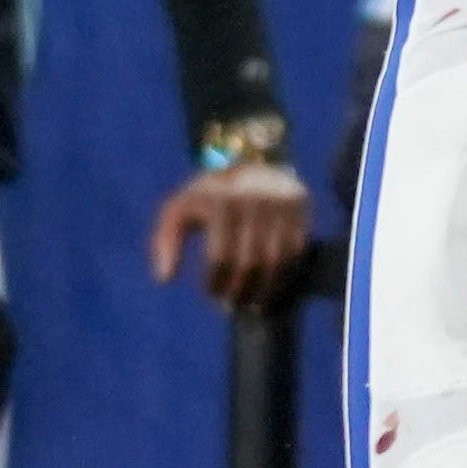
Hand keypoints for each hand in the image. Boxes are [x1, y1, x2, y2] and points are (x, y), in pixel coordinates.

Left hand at [149, 155, 316, 307]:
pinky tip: (271, 286)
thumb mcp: (180, 208)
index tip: (212, 293)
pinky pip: (296, 252)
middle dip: (240, 291)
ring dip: (264, 290)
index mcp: (220, 201)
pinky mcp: (301, 207)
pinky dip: (285, 275)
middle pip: (250, 262)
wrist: (250, 163)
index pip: (220, 256)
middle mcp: (254, 200)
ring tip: (252, 302)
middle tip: (231, 304)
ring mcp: (281, 203)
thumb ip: (165, 240)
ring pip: (276, 261)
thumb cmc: (210, 197)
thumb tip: (166, 277)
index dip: (216, 283)